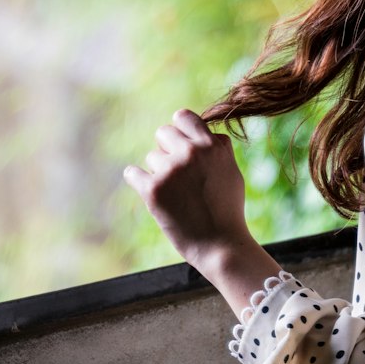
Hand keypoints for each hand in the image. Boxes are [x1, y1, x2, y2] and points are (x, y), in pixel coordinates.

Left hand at [124, 108, 249, 272]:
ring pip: (151, 157)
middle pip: (163, 133)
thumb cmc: (228, 210)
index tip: (180, 145)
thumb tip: (203, 133)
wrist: (220, 246)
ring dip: (159, 172)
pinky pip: (132, 173)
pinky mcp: (153, 190)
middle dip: (167, 150)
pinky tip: (145, 188)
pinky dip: (137, 180)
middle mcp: (191, 152)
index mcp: (212, 145)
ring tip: (176, 194)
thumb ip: (217, 148)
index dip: (180, 130)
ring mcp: (171, 170)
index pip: (183, 116)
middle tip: (176, 174)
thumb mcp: (231, 171)